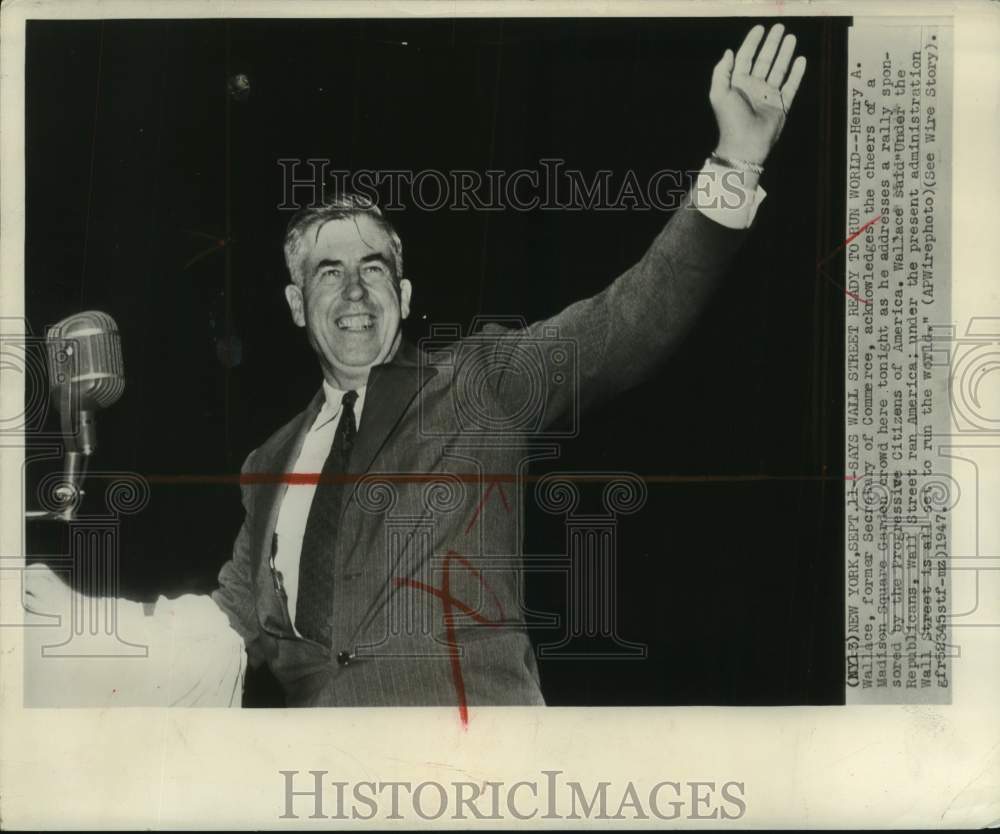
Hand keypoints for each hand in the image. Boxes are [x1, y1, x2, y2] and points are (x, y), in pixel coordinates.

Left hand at [709, 23, 806, 164]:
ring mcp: (768, 96)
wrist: (745, 144)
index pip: (746, 58)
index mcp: (738, 84)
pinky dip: (797, 73)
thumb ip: (721, 71)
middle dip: (771, 44)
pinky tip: (801, 60)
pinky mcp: (781, 105)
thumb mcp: (719, 93)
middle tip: (779, 28)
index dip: (752, 43)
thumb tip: (729, 51)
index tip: (759, 28)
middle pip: (764, 60)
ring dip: (785, 54)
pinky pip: (791, 86)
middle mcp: (754, 88)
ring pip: (778, 70)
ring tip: (791, 38)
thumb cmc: (730, 120)